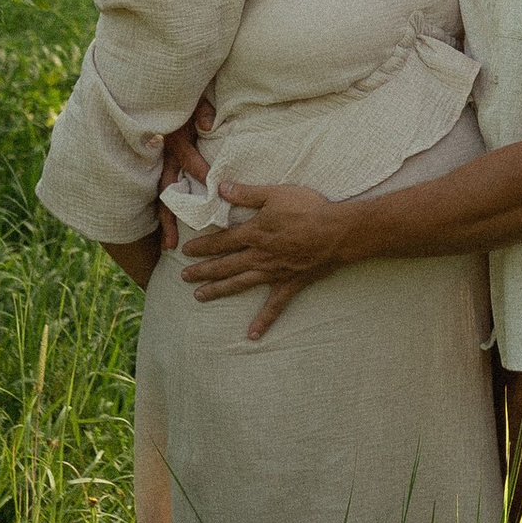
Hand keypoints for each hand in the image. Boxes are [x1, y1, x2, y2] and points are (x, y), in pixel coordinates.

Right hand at [155, 92, 214, 254]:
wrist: (162, 88)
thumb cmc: (183, 94)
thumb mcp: (194, 98)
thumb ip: (201, 110)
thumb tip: (208, 124)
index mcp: (174, 138)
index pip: (188, 160)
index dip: (201, 173)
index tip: (214, 190)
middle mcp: (164, 154)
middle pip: (167, 189)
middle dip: (170, 217)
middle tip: (172, 243)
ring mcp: (162, 160)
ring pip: (164, 193)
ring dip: (166, 219)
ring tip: (169, 244)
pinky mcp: (164, 161)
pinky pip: (166, 186)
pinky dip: (168, 206)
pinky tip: (171, 227)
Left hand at [176, 177, 354, 337]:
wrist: (337, 232)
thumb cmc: (308, 209)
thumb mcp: (275, 194)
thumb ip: (246, 192)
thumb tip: (221, 187)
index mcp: (254, 234)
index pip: (221, 241)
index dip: (202, 246)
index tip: (186, 251)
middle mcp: (259, 256)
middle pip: (225, 265)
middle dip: (203, 271)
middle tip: (184, 276)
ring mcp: (273, 273)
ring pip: (240, 284)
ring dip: (218, 290)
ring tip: (200, 296)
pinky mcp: (290, 284)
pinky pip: (274, 306)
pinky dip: (263, 321)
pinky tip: (252, 335)